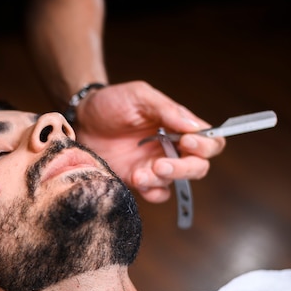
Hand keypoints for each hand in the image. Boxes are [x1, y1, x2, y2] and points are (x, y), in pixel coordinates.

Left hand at [73, 81, 224, 202]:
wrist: (81, 118)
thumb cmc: (111, 102)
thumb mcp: (139, 96)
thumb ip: (167, 109)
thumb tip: (194, 126)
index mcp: (178, 126)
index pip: (210, 141)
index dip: (205, 145)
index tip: (187, 141)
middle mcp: (171, 148)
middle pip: (198, 166)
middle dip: (185, 168)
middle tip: (161, 164)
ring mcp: (154, 165)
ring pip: (177, 182)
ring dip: (164, 180)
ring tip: (141, 172)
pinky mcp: (137, 179)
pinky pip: (156, 193)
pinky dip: (152, 191)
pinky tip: (137, 179)